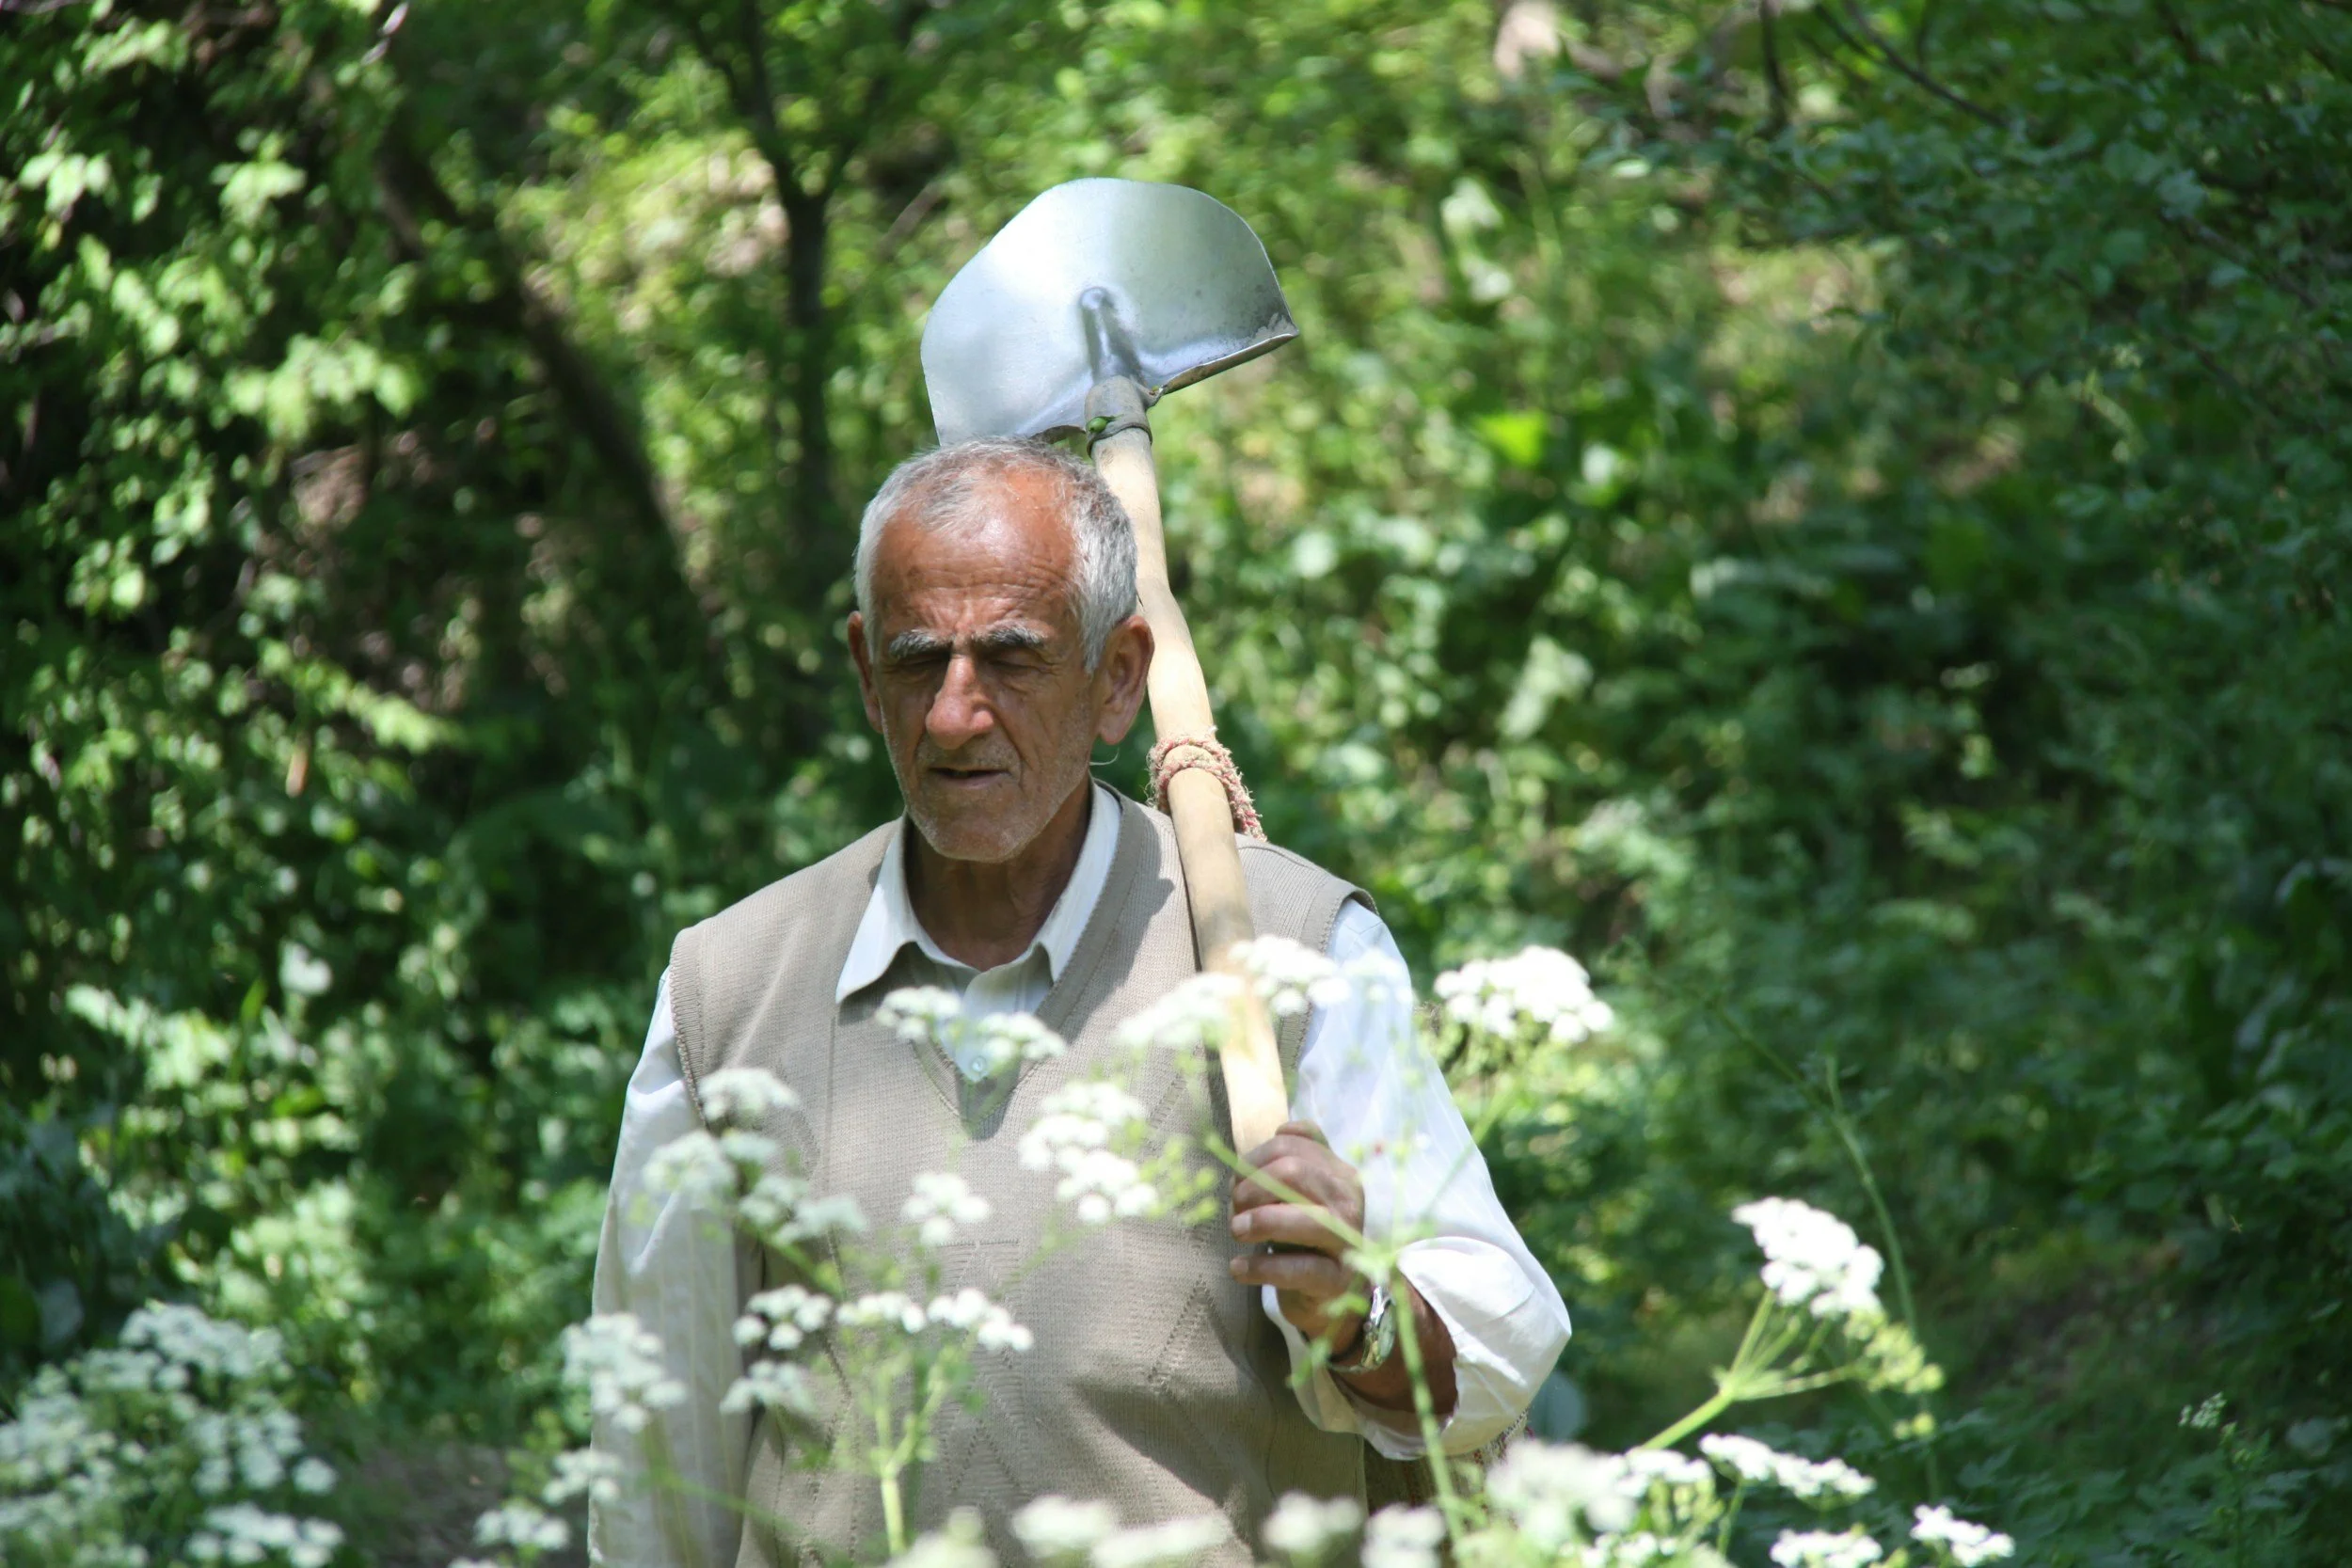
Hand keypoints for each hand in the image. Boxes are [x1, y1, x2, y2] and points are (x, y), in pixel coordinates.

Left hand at [1228, 1120, 1368, 1346]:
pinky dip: (1259, 1267)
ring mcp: (1347, 1242)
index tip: (1236, 1181)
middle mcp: (1350, 1202)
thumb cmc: (1308, 1239)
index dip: (1254, 1159)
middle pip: (1294, 1173)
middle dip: (1252, 1188)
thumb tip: (1282, 1129)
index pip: (1293, 1146)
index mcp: (1341, 1174)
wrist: (1333, 1297)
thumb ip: (1295, 1159)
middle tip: (1235, 1208)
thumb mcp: (1304, 1194)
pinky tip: (1238, 1268)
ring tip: (1237, 1231)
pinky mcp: (1336, 1280)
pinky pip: (1296, 1269)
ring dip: (1258, 1222)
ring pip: (1302, 1219)